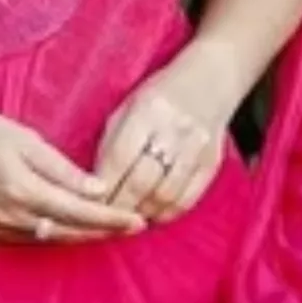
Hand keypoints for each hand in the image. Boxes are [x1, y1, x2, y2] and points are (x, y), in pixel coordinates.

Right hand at [0, 105, 145, 243]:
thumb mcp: (23, 137)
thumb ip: (62, 168)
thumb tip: (98, 189)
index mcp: (24, 191)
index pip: (80, 213)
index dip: (112, 219)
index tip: (138, 220)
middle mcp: (12, 217)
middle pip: (69, 233)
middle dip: (102, 231)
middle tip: (132, 226)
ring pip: (50, 239)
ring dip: (80, 234)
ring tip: (107, 226)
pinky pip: (29, 238)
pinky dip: (53, 233)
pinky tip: (66, 224)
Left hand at [94, 48, 235, 223]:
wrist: (210, 80)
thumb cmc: (159, 94)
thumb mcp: (129, 105)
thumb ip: (112, 141)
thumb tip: (95, 183)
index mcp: (147, 110)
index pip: (119, 158)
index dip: (103, 186)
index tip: (89, 204)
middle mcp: (174, 130)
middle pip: (141, 182)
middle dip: (119, 207)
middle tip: (104, 222)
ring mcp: (196, 148)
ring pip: (164, 195)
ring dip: (142, 214)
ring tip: (126, 221)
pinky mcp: (212, 163)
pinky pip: (187, 200)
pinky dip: (166, 214)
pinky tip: (152, 216)